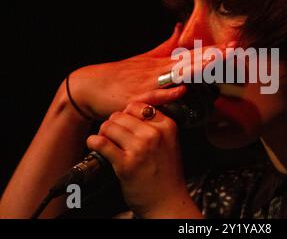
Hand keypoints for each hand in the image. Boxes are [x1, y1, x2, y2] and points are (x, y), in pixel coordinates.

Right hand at [68, 23, 231, 119]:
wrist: (89, 85)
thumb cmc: (119, 75)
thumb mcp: (144, 59)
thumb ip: (165, 47)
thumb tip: (179, 28)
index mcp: (163, 63)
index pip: (193, 55)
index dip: (215, 50)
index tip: (235, 45)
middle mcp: (158, 71)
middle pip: (190, 62)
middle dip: (213, 56)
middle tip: (234, 49)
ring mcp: (148, 83)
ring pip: (176, 75)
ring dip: (196, 68)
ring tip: (216, 62)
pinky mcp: (136, 98)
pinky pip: (154, 96)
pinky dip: (168, 93)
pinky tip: (182, 90)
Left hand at [86, 102, 201, 217]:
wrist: (168, 201)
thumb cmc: (167, 174)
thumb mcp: (171, 143)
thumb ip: (157, 126)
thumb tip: (132, 111)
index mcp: (167, 126)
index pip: (138, 106)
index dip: (127, 114)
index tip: (125, 124)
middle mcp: (154, 134)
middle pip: (121, 115)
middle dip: (113, 124)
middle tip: (113, 135)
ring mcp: (140, 148)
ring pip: (109, 126)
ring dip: (103, 133)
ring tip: (106, 142)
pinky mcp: (126, 163)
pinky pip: (101, 143)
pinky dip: (94, 142)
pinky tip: (95, 145)